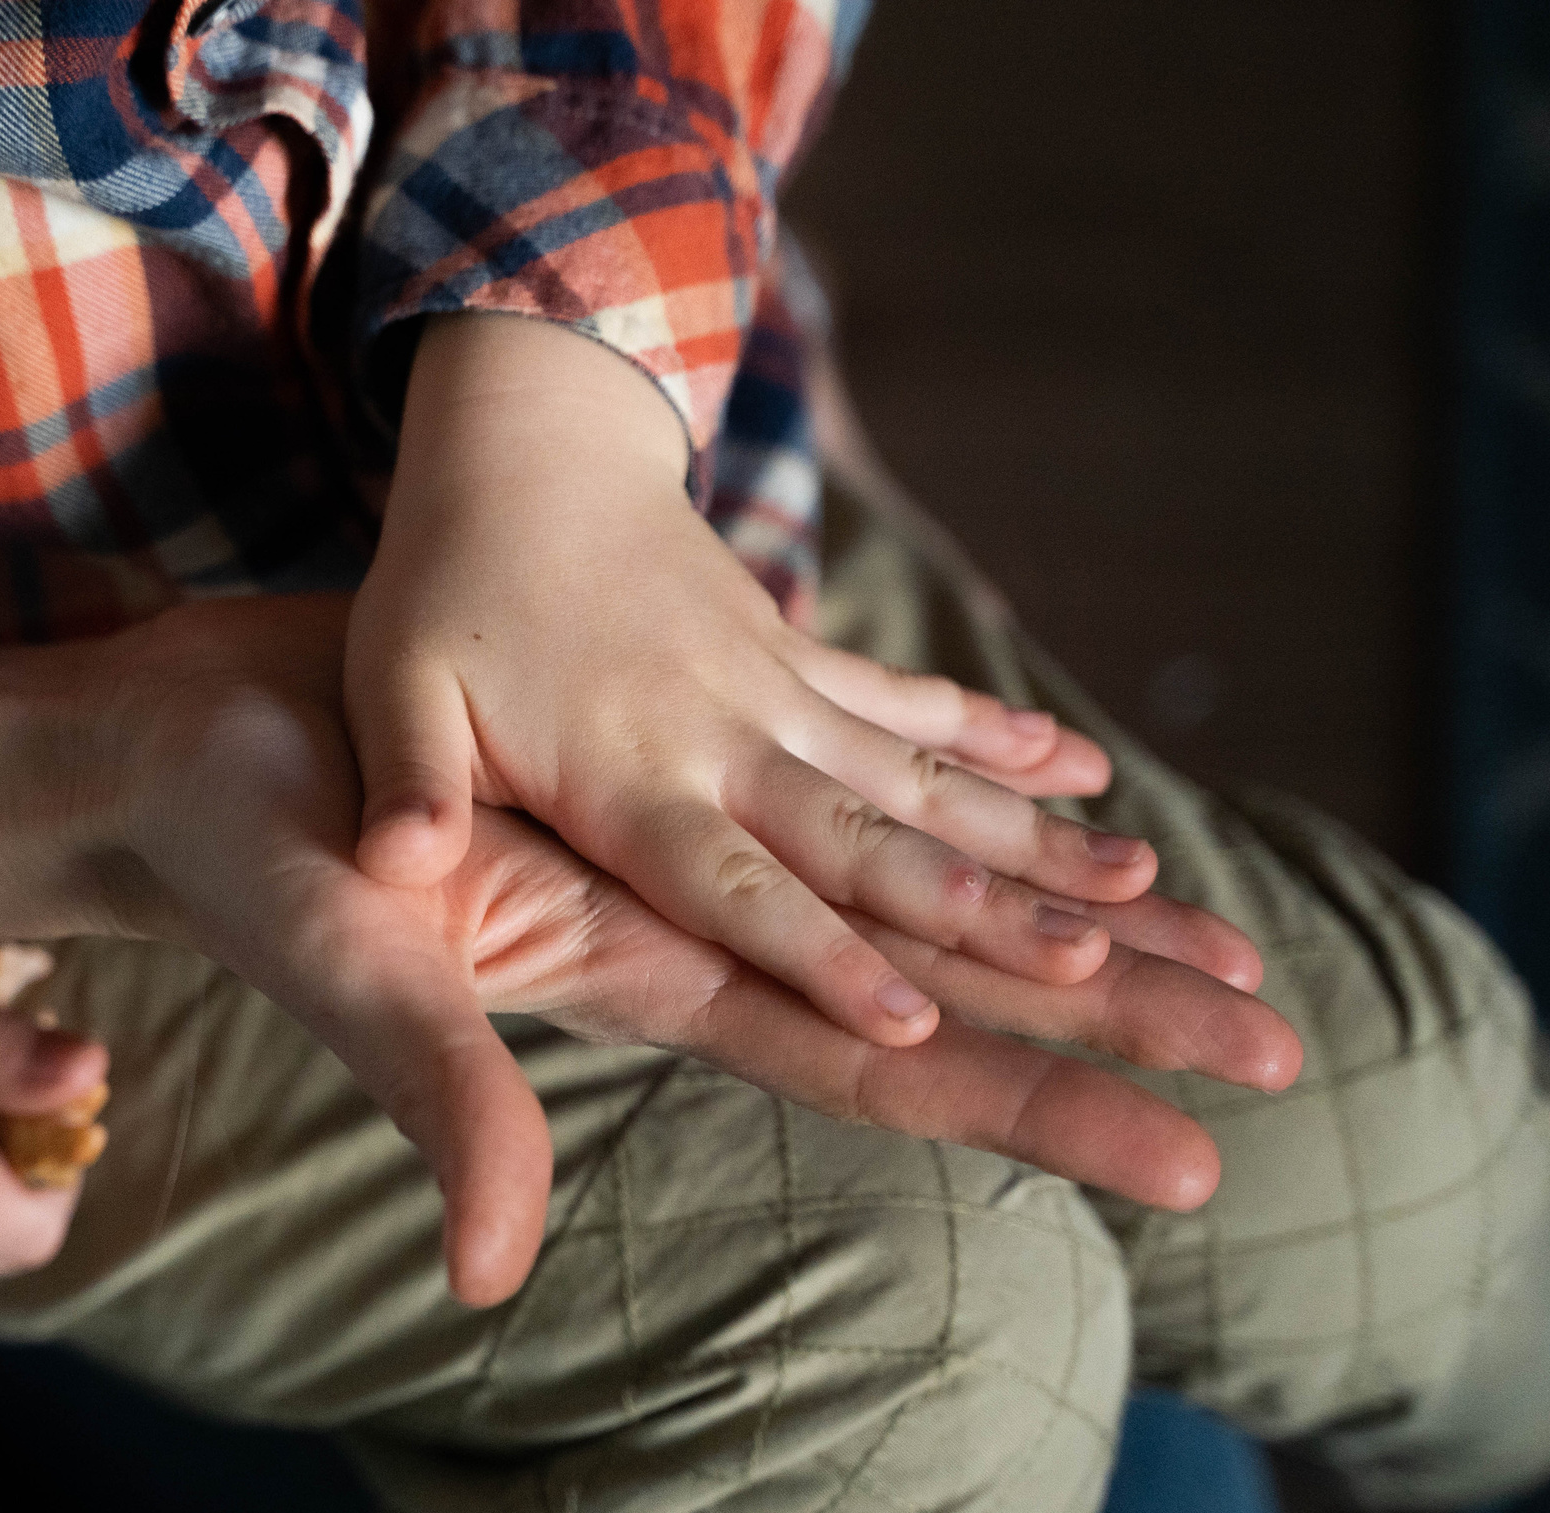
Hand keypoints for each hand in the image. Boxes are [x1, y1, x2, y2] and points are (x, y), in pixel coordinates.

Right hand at [0, 594, 1290, 1307]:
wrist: (182, 757)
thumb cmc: (246, 856)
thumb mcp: (354, 966)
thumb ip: (439, 1105)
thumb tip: (494, 1276)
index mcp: (644, 986)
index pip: (878, 1065)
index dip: (1034, 1106)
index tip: (1196, 1152)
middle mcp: (688, 940)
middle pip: (931, 993)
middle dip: (1103, 1025)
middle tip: (1280, 1041)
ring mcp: (677, 864)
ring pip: (902, 896)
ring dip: (1051, 919)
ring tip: (1203, 927)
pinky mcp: (652, 783)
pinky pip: (832, 797)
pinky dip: (943, 801)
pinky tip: (1033, 791)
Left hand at [344, 314, 1206, 1056]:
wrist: (523, 452)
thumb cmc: (444, 595)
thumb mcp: (397, 690)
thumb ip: (414, 785)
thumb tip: (394, 863)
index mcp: (630, 773)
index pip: (735, 885)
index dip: (821, 955)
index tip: (914, 1024)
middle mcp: (728, 738)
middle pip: (872, 843)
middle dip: (992, 915)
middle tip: (1107, 974)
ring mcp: (779, 693)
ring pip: (927, 782)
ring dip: (1038, 838)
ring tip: (1155, 890)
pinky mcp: (801, 660)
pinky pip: (915, 706)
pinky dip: (1002, 738)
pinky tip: (1093, 772)